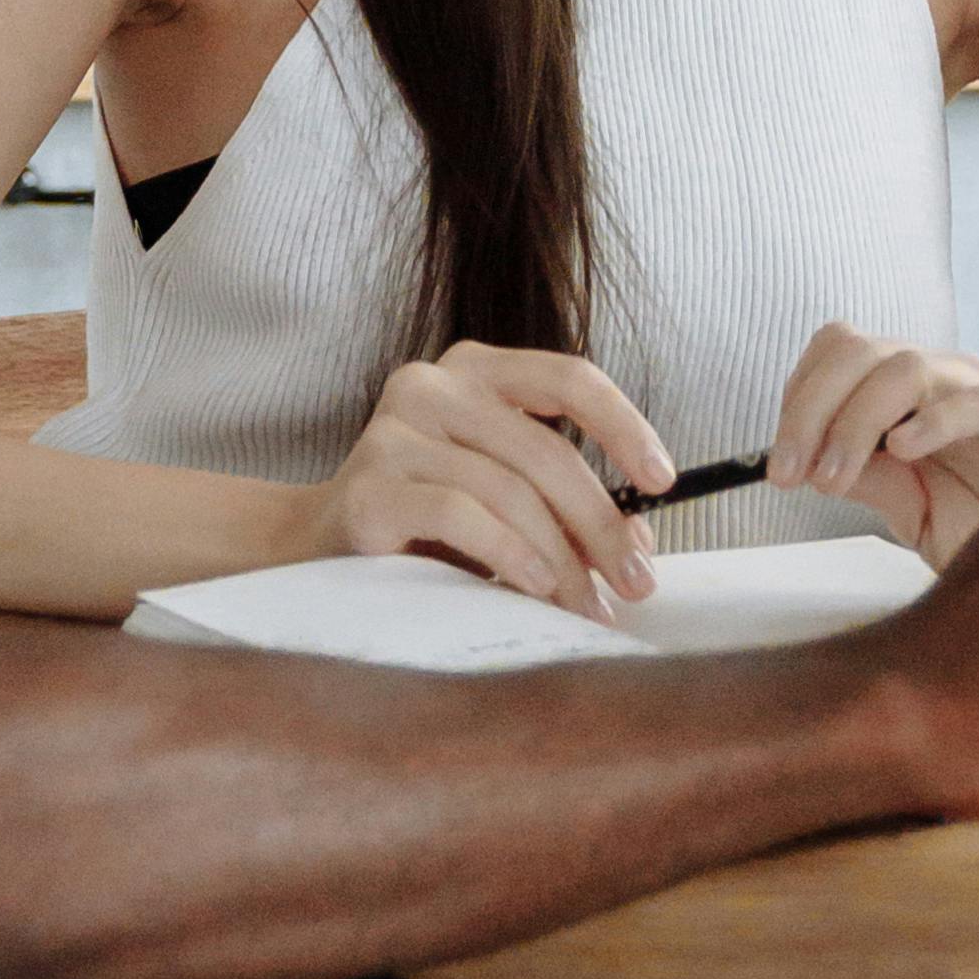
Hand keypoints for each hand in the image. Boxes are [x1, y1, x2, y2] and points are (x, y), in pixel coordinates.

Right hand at [309, 344, 678, 618]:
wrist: (314, 554)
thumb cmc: (424, 528)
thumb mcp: (504, 502)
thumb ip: (566, 507)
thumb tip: (640, 538)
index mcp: (476, 371)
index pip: (568, 377)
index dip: (624, 425)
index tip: (664, 481)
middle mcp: (433, 384)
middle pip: (546, 449)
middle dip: (601, 524)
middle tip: (637, 584)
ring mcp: (395, 428)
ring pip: (509, 488)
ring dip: (562, 559)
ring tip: (587, 608)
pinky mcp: (370, 483)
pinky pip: (460, 513)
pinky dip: (509, 554)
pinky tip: (535, 589)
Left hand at [766, 324, 978, 566]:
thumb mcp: (906, 506)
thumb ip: (864, 476)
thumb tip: (802, 460)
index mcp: (907, 388)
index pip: (839, 349)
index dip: (799, 393)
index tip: (777, 459)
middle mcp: (941, 376)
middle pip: (858, 350)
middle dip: (811, 408)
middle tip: (790, 472)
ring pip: (905, 368)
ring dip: (855, 422)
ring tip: (835, 478)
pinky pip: (976, 402)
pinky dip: (932, 421)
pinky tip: (905, 451)